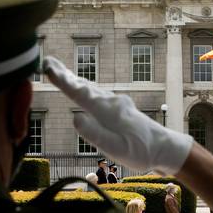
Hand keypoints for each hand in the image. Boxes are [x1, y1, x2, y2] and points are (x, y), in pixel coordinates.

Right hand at [43, 56, 193, 174]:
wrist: (164, 148)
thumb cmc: (140, 151)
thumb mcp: (115, 149)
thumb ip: (95, 134)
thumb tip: (75, 118)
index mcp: (107, 111)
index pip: (79, 93)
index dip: (62, 81)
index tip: (47, 67)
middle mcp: (111, 103)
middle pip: (83, 86)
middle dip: (64, 74)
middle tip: (47, 61)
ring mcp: (116, 104)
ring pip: (91, 89)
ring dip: (74, 80)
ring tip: (59, 72)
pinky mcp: (120, 109)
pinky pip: (97, 95)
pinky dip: (85, 89)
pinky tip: (83, 89)